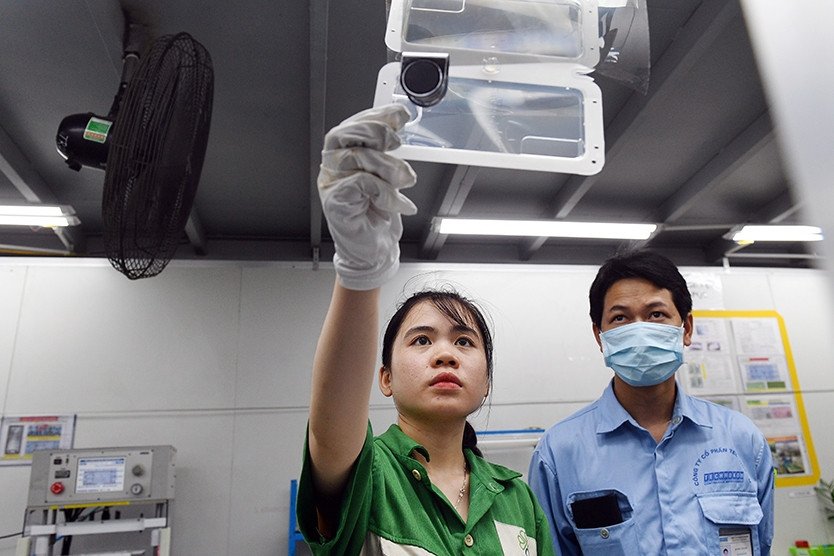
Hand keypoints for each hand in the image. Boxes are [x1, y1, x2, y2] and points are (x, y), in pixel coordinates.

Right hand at [318, 104, 416, 289]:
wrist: (376, 251)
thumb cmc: (378, 215)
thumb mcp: (389, 175)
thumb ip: (387, 149)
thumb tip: (398, 118)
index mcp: (344, 156)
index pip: (351, 125)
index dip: (375, 115)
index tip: (399, 115)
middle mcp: (333, 168)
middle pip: (344, 134)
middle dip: (375, 132)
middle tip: (397, 143)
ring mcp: (331, 185)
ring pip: (356, 157)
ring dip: (389, 167)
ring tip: (406, 181)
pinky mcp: (335, 203)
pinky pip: (360, 183)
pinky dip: (385, 191)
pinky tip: (397, 204)